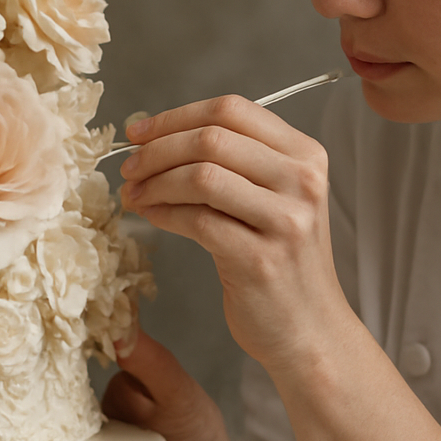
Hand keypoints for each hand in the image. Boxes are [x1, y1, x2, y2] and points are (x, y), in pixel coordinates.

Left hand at [118, 95, 352, 372]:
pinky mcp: (261, 260)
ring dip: (155, 182)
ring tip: (135, 194)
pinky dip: (163, 213)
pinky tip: (150, 216)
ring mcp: (286, 221)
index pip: (232, 110)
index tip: (139, 132)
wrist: (310, 330)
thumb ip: (234, 163)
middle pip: (212, 138)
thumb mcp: (274, 199)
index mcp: (306, 155)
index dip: (176, 116)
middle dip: (158, 149)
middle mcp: (302, 181)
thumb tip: (154, 137)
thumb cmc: (281, 261)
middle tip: (129, 167)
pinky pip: (197, 221)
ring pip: (202, 176)